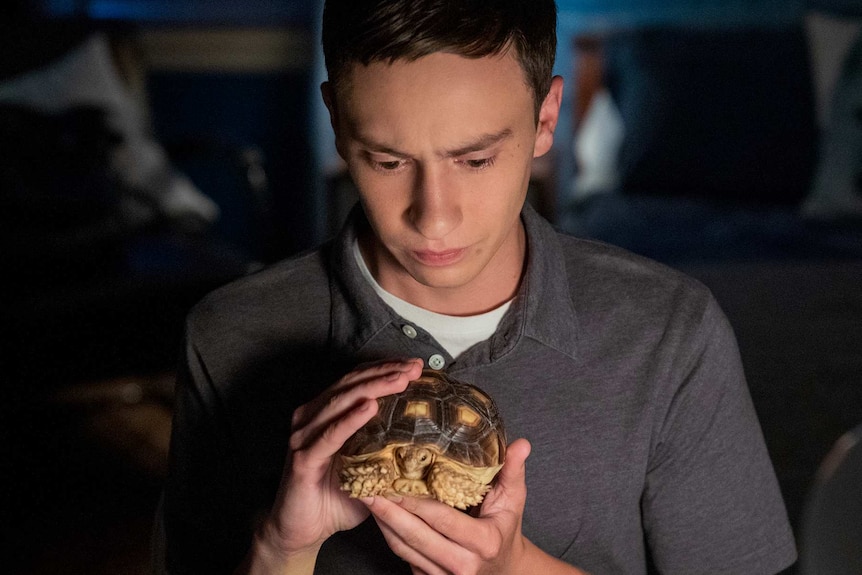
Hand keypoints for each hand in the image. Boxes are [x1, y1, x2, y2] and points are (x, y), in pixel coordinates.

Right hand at [244, 358, 423, 571]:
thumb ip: (387, 450)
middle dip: (385, 372)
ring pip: (341, 401)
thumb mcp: (367, 468)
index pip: (357, 380)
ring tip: (400, 380)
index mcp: (326, 413)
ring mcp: (304, 436)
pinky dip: (350, 419)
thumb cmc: (335, 497)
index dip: (385, 369)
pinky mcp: (302, 458)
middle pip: (351, 384)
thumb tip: (428, 442)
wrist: (301, 531)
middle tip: (414, 368)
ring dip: (373, 388)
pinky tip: (370, 407)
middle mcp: (311, 417)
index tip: (415, 365)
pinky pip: (330, 435)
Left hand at [362, 438, 533, 574]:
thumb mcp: (513, 500)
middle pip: (415, 537)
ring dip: (383, 524)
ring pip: (404, 550)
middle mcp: (463, 566)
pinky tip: (379, 517)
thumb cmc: (506, 529)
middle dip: (388, 512)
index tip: (393, 483)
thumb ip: (513, 471)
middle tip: (368, 488)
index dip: (415, 502)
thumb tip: (521, 444)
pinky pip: (404, 559)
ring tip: (367, 499)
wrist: (506, 571)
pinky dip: (390, 537)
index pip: (442, 519)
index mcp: (483, 542)